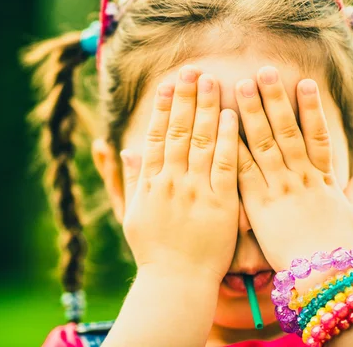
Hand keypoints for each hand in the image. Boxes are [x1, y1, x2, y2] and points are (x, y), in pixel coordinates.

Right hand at [120, 66, 239, 283]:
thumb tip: (123, 149)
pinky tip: (230, 115)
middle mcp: (171, 181)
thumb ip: (130, 180)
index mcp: (150, 183)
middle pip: (179, 131)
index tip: (168, 84)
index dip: (162, 107)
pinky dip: (227, 139)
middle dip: (185, 98)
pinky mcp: (221, 204)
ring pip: (201, 141)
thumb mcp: (132, 214)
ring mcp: (196, 191)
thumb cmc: (153, 250)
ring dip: (205, 108)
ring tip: (210, 80)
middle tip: (192, 70)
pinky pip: (226, 165)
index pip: (156, 136)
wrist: (176, 282)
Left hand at [234, 67, 352, 273]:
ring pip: (263, 142)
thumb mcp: (352, 216)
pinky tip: (220, 126)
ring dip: (251, 112)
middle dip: (275, 99)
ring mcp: (277, 187)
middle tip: (263, 71)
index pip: (317, 135)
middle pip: (286, 130)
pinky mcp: (257, 202)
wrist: (322, 276)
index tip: (304, 82)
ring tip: (241, 85)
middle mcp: (299, 176)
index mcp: (322, 178)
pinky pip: (241, 169)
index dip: (311, 108)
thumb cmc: (338, 248)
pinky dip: (232, 147)